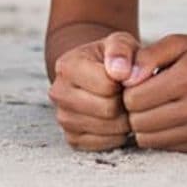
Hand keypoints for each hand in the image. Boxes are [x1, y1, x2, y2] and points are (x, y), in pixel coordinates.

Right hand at [47, 31, 139, 151]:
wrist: (98, 75)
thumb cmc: (113, 58)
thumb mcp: (121, 42)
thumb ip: (122, 50)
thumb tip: (121, 73)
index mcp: (67, 65)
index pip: (108, 85)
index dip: (126, 82)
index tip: (126, 76)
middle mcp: (58, 92)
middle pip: (108, 109)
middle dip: (126, 103)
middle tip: (128, 93)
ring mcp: (62, 117)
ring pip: (107, 129)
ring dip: (124, 119)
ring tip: (124, 104)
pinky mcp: (71, 138)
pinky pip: (104, 144)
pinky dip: (117, 135)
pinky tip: (116, 119)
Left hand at [123, 34, 186, 152]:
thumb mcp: (181, 42)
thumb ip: (148, 56)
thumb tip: (124, 79)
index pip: (134, 99)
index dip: (128, 90)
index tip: (137, 81)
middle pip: (138, 123)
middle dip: (133, 110)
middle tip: (144, 95)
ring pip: (148, 140)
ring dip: (144, 125)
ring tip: (154, 106)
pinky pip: (166, 148)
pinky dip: (161, 135)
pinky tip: (170, 116)